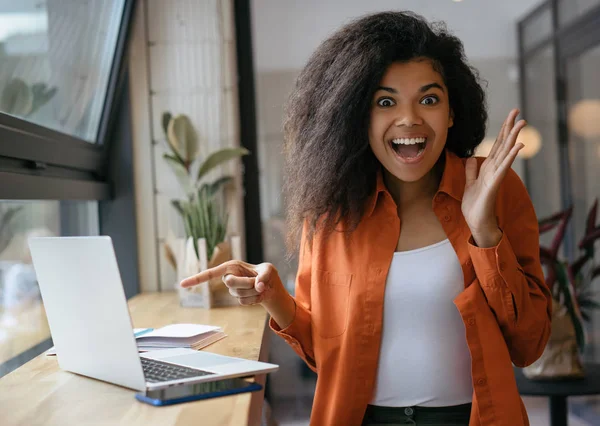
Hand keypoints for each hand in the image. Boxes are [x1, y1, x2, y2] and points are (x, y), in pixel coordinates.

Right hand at [179, 260, 281, 305]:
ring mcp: (233, 290)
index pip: (210, 273)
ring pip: (239, 294)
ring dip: (253, 291)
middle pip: (230, 283)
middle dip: (246, 282)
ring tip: (260, 287)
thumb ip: (264, 276)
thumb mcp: (269, 270)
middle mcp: (229, 277)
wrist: (271, 287)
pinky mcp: (238, 299)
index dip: (196, 279)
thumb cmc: (267, 274)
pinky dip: (255, 299)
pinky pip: (244, 302)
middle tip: (257, 281)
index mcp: (231, 266)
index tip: (182, 284)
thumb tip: (259, 286)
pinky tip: (258, 294)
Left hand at [462, 108, 524, 246]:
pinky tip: (518, 146)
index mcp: (488, 168)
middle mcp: (494, 169)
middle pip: (503, 144)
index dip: (502, 130)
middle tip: (517, 110)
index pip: (497, 145)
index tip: (509, 115)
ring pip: (506, 153)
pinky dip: (511, 156)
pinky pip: (503, 168)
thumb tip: (471, 158)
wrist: (476, 222)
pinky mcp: (494, 184)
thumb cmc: (475, 206)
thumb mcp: (469, 184)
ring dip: (514, 137)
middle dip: (509, 127)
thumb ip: (471, 171)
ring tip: (522, 123)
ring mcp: (496, 176)